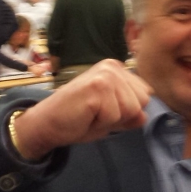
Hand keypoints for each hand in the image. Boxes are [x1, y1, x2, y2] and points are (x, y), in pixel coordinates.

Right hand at [13, 59, 152, 159]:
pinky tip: (86, 116)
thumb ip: (130, 115)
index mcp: (117, 69)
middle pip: (142, 101)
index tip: (105, 110)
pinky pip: (115, 116)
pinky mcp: (97, 87)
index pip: (145, 94)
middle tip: (97, 113)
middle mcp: (113, 67)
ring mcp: (106, 75)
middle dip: (122, 115)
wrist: (45, 124)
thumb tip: (145, 116)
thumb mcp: (111, 117)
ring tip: (92, 114)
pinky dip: (102, 123)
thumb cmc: (78, 120)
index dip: (128, 110)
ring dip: (112, 120)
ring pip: (131, 109)